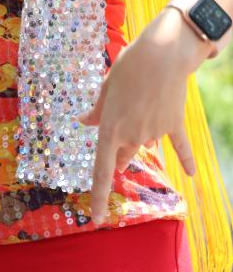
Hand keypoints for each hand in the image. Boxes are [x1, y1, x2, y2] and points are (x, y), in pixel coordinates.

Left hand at [79, 7, 204, 224]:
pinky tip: (188, 174)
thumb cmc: (129, 66)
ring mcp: (154, 132)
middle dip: (119, 152)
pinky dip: (184, 160)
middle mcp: (132, 134)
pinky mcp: (173, 125)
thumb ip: (97, 109)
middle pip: (123, 154)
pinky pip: (180, 148)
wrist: (162, 55)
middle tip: (120, 134)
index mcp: (110, 126)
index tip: (97, 218)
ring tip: (141, 109)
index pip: (101, 169)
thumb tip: (84, 122)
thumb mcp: (107, 86)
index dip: (98, 196)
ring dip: (141, 138)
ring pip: (145, 144)